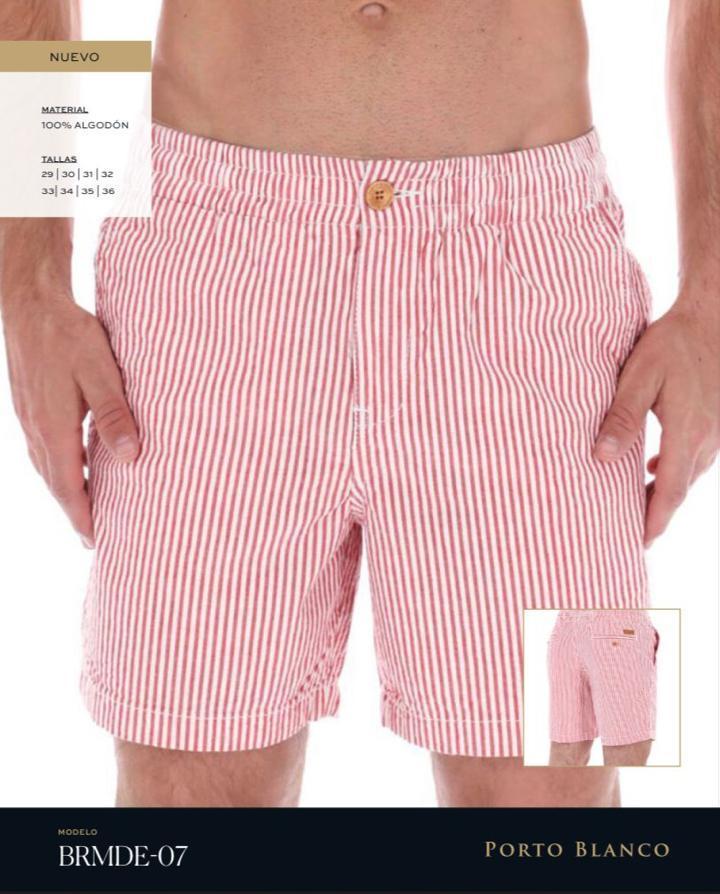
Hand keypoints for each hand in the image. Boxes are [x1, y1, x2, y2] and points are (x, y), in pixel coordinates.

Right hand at [2, 296, 138, 546]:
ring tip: (84, 510)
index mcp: (54, 428)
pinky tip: (71, 466)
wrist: (29, 302)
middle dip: (74, 512)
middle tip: (93, 538)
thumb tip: (132, 458)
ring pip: (46, 467)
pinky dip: (57, 468)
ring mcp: (28, 418)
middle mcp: (36, 429)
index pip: (69, 486)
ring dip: (65, 491)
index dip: (83, 516)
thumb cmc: (68, 334)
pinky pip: (42, 449)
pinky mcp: (28, 406)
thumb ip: (115, 414)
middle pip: (55, 483)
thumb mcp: (100, 371)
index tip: (95, 542)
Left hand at [594, 304, 719, 546]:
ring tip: (638, 508)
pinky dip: (673, 471)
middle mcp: (706, 439)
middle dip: (657, 514)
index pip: (668, 491)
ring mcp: (715, 431)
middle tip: (632, 535)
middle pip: (680, 489)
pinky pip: (695, 457)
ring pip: (688, 475)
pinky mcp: (714, 420)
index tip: (638, 544)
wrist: (712, 318)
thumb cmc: (673, 343)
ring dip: (664, 493)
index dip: (653, 520)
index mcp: (687, 433)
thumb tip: (600, 457)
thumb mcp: (639, 377)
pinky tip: (652, 467)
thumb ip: (621, 417)